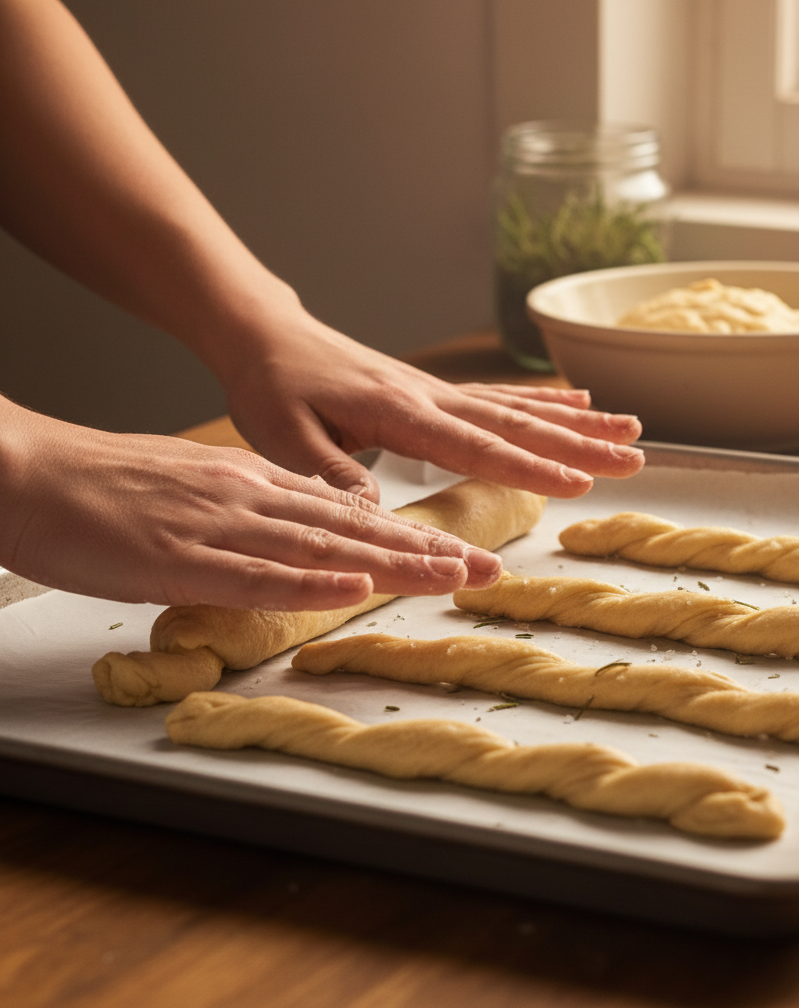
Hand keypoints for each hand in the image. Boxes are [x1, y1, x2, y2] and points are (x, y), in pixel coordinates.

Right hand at [0, 401, 501, 609]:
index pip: (349, 517)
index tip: (459, 556)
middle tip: (488, 571)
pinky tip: (353, 590)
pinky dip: (307, 585)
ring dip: (391, 565)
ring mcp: (219, 526)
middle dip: (426, 553)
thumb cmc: (110, 488)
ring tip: (449, 578)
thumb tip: (301, 541)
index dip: (409, 539)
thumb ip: (253, 517)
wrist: (33, 472)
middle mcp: (252, 500)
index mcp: (256, 485)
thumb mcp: (199, 493)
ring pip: (321, 549)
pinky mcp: (179, 557)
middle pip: (354, 532)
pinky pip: (254, 574)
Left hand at [219, 316, 644, 501]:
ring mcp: (438, 390)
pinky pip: (500, 396)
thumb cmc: (273, 386)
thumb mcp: (284, 436)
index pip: (476, 445)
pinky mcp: (436, 391)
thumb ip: (331, 473)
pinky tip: (577, 401)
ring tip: (629, 429)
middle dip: (579, 444)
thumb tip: (377, 516)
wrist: (267, 335)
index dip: (530, 466)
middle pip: (517, 423)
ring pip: (519, 407)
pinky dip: (544, 400)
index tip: (579, 483)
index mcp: (399, 411)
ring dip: (577, 421)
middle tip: (634, 458)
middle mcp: (430, 397)